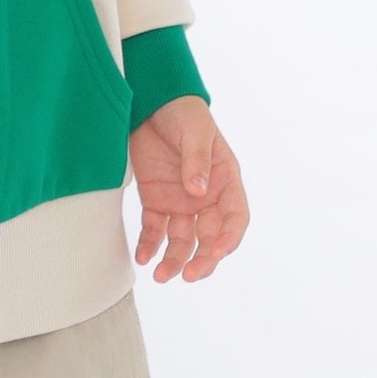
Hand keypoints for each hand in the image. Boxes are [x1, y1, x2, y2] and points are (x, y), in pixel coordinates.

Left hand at [129, 95, 248, 282]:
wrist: (151, 101)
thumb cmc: (183, 114)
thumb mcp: (194, 133)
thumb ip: (196, 162)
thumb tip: (198, 192)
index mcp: (224, 182)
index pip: (234, 220)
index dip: (227, 239)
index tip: (213, 252)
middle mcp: (205, 198)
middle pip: (209, 238)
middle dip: (201, 260)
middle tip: (188, 275)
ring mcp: (180, 202)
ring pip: (182, 240)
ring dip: (174, 260)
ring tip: (160, 276)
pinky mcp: (156, 200)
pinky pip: (155, 229)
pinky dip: (149, 244)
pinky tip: (142, 257)